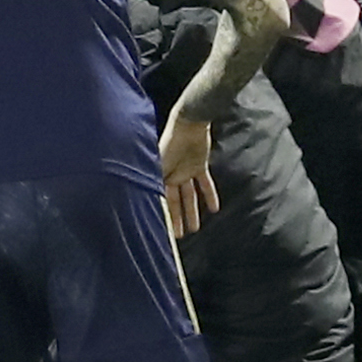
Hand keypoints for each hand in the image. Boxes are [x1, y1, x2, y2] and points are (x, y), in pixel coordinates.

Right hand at [159, 113, 218, 236]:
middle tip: (179, 236)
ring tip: (195, 228)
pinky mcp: (199, 165)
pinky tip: (214, 209)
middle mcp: (171, 175)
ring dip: (192, 211)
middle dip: (177, 218)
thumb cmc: (170, 143)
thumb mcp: (160, 165)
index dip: (164, 214)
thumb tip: (147, 202)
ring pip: (190, 196)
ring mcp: (185, 171)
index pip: (162, 200)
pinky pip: (205, 184)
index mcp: (160, 176)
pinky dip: (210, 195)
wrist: (188, 124)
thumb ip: (155, 182)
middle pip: (176, 201)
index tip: (164, 231)